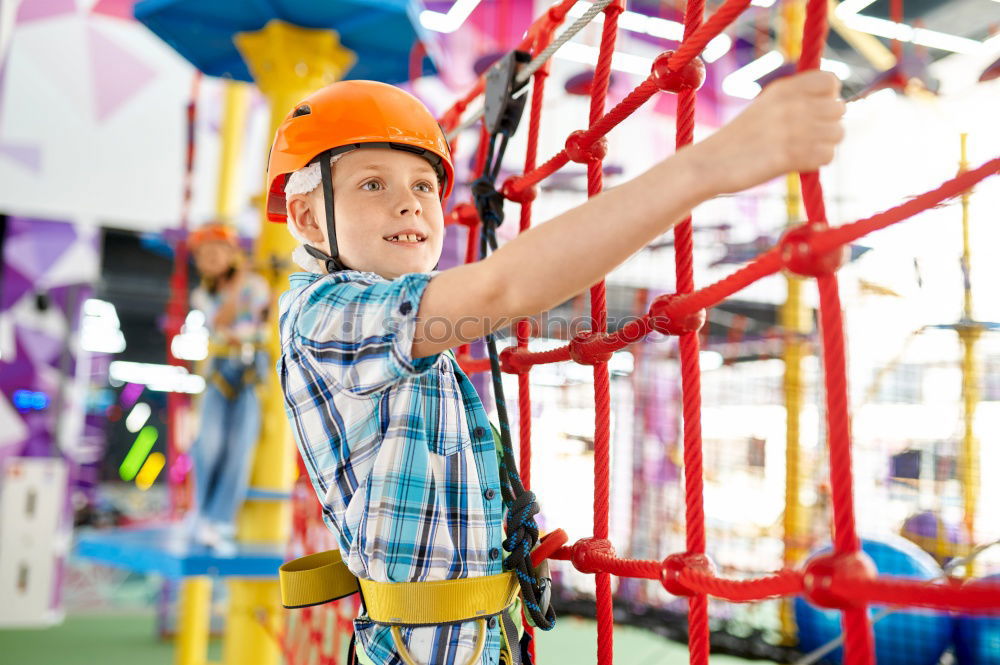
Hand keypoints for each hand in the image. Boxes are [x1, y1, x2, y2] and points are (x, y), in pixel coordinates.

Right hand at [692, 70, 845, 194]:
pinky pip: (827, 156)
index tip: (815, 111)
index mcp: (783, 88)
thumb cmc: (739, 140)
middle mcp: (791, 105)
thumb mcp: (766, 107)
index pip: (831, 81)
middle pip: (839, 109)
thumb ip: (797, 100)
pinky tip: (796, 163)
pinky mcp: (790, 156)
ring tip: (801, 151)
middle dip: (828, 125)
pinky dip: (815, 163)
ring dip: (824, 145)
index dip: (829, 97)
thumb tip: (835, 105)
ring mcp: (791, 130)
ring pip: (837, 134)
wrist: (709, 164)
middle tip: (807, 137)